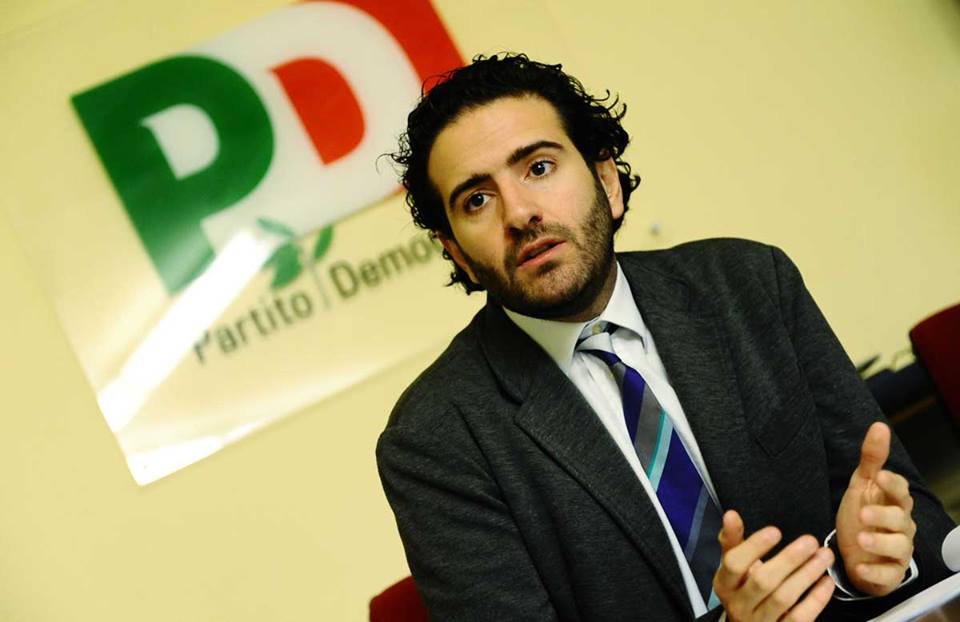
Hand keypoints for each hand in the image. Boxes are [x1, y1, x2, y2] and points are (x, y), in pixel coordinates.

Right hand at [714, 510, 834, 620]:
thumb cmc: (743, 588)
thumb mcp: (734, 566)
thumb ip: (732, 540)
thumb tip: (731, 514)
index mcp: (724, 584)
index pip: (734, 564)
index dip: (754, 547)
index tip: (775, 531)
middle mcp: (739, 605)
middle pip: (762, 581)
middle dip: (789, 559)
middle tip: (810, 541)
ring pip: (784, 598)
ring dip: (807, 574)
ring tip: (824, 555)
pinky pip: (800, 617)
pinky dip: (816, 599)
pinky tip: (827, 581)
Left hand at [836, 422, 915, 595]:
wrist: (854, 553)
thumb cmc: (861, 515)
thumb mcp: (862, 485)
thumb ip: (871, 458)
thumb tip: (879, 425)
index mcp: (893, 503)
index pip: (900, 491)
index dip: (893, 484)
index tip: (881, 476)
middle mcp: (901, 527)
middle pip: (901, 520)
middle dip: (884, 516)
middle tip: (863, 513)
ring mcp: (898, 552)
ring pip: (899, 547)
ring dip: (880, 543)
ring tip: (861, 539)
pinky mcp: (889, 574)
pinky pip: (888, 576)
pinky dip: (875, 573)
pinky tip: (860, 568)